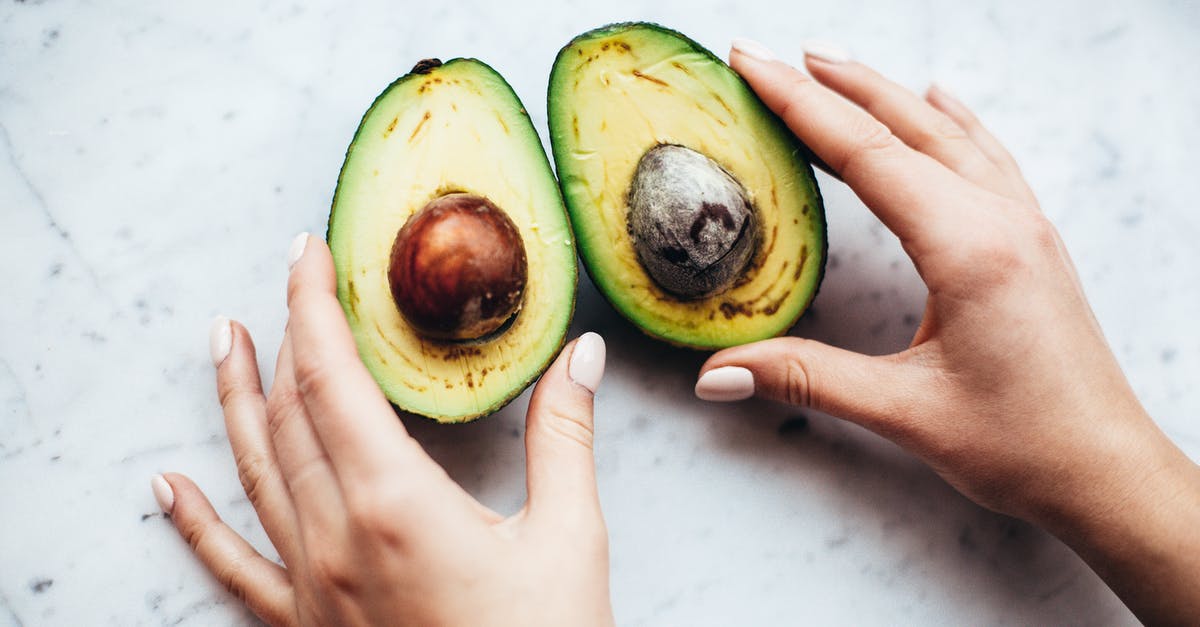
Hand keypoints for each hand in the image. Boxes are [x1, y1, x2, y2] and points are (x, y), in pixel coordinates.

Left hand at [151, 235, 613, 626]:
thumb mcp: (569, 539)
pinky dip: (195, 523)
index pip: (333, 379)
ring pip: (254, 473)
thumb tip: (579, 357)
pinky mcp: (307, 623)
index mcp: (396, 503)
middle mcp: (336, 537)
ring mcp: (312, 584)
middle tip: (283, 279)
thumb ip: (564, 438)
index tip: (307, 254)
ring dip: (234, 402)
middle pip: (288, 414)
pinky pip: (234, 567)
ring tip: (223, 342)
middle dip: (282, 336)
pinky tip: (168, 488)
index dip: (314, 308)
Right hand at [694, 40, 1199, 623]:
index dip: (801, 105)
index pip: (867, 155)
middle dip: (834, 84)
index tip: (754, 65)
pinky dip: (949, 120)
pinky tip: (939, 102)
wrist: (1106, 472)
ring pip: (947, 133)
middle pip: (905, 127)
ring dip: (885, 94)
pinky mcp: (1032, 242)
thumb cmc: (1022, 446)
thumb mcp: (904, 411)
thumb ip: (805, 379)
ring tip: (835, 66)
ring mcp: (1024, 226)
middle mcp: (1001, 221)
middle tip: (773, 56)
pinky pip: (986, 156)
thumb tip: (718, 373)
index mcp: (969, 248)